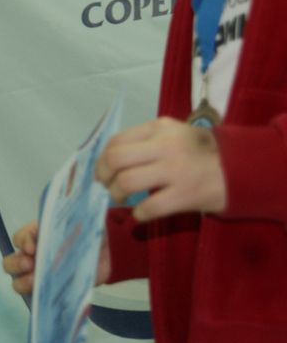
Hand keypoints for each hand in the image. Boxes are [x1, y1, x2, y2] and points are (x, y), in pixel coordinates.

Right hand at [2, 220, 110, 294]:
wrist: (106, 253)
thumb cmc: (89, 233)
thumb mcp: (83, 221)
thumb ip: (76, 218)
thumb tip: (72, 212)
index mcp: (36, 237)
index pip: (19, 238)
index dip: (23, 242)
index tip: (32, 248)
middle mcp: (33, 257)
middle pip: (10, 262)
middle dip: (16, 264)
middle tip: (30, 264)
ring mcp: (40, 276)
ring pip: (18, 282)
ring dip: (22, 283)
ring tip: (35, 282)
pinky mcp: (52, 292)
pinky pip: (39, 299)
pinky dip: (40, 300)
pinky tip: (47, 299)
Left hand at [95, 117, 225, 221]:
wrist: (240, 169)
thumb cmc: (200, 152)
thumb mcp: (173, 134)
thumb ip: (145, 140)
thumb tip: (109, 160)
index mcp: (159, 128)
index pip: (116, 141)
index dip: (102, 159)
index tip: (103, 171)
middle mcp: (165, 145)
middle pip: (115, 159)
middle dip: (104, 176)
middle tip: (107, 186)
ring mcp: (175, 170)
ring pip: (127, 182)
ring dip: (117, 194)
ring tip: (121, 199)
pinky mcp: (185, 194)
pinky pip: (148, 207)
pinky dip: (138, 214)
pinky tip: (140, 214)